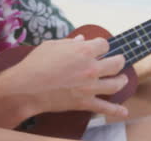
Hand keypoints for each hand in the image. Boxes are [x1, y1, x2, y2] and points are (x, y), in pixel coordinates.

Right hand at [4, 35, 128, 117]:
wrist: (27, 87)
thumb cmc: (36, 63)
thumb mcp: (51, 46)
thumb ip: (69, 43)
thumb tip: (81, 39)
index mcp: (83, 50)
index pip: (104, 44)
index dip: (102, 45)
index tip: (100, 47)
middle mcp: (91, 68)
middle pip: (116, 63)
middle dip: (119, 60)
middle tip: (118, 60)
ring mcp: (90, 86)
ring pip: (116, 84)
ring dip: (122, 80)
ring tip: (122, 79)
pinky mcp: (85, 102)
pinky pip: (105, 107)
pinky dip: (116, 110)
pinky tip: (124, 110)